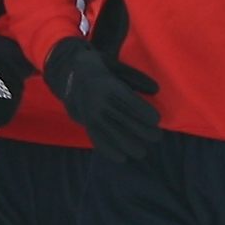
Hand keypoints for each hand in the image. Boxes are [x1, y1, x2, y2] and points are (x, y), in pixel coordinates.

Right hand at [44, 40, 161, 161]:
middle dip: (143, 132)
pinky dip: (109, 150)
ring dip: (129, 145)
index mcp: (108, 84)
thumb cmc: (99, 68)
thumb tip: (156, 90)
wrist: (67, 72)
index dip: (144, 112)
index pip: (130, 101)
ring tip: (142, 152)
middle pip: (125, 120)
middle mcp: (99, 101)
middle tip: (157, 137)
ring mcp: (90, 114)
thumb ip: (136, 78)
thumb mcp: (117, 66)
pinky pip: (97, 139)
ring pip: (112, 134)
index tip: (157, 120)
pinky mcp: (84, 123)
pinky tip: (121, 158)